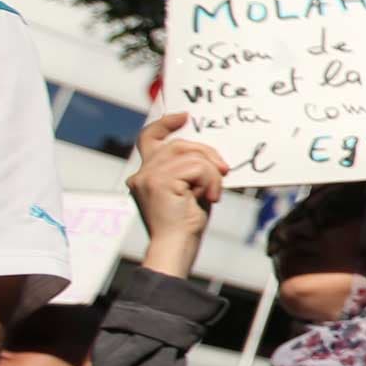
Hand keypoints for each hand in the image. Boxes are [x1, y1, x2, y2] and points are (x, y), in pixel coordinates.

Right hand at [126, 114, 228, 277]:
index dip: (165, 123)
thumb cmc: (185, 225)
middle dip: (206, 152)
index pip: (148, 138)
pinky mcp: (159, 182)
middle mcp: (142, 174)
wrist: (176, 248)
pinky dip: (211, 180)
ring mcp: (148, 177)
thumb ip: (191, 170)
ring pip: (190, 155)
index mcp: (145, 175)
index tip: (184, 117)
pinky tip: (210, 198)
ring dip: (211, 172)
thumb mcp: (189, 191)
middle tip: (223, 169)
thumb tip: (211, 155)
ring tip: (213, 192)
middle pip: (178, 144)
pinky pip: (196, 167)